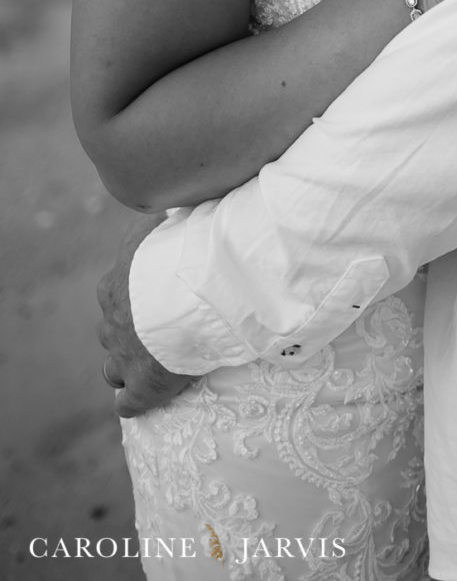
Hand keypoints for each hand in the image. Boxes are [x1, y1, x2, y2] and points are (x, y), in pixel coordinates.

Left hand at [97, 213, 194, 417]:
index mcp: (115, 286)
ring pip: (112, 369)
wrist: (193, 292)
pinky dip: (136, 401)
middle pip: (111, 333)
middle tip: (160, 331)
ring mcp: (124, 357)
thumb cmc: (182, 252)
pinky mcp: (142, 387)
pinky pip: (127, 404)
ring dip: (127, 367)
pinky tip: (149, 397)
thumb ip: (157, 223)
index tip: (156, 301)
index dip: (134, 302)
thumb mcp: (163, 224)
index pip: (114, 296)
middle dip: (129, 335)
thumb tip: (166, 205)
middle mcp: (112, 323)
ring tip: (151, 365)